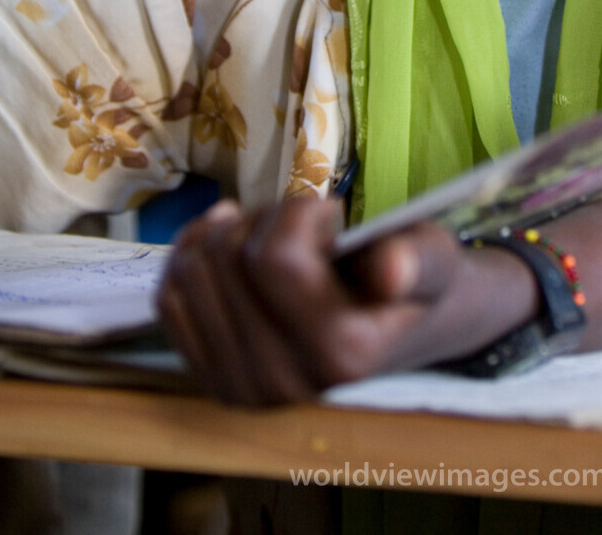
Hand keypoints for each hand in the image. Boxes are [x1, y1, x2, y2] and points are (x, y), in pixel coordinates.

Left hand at [157, 195, 536, 404]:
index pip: (276, 258)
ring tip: (272, 241)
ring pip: (193, 271)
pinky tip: (227, 247)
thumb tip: (390, 268)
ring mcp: (240, 388)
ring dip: (227, 234)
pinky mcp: (209, 379)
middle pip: (228, 257)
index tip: (331, 217)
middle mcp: (284, 383)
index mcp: (342, 353)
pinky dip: (191, 256)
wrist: (397, 330)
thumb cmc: (413, 280)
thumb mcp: (433, 258)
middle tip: (302, 229)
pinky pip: (168, 298)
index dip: (299, 213)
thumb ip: (418, 259)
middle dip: (263, 219)